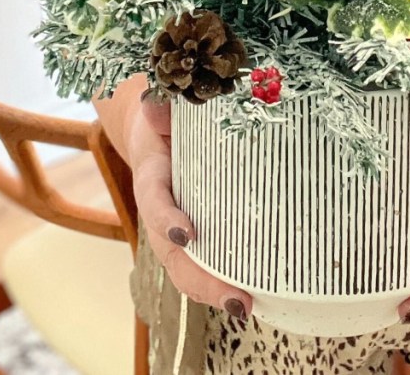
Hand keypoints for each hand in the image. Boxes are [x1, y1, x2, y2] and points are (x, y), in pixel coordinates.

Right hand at [130, 92, 251, 321]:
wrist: (156, 136)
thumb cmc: (163, 122)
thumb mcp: (160, 109)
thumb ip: (160, 107)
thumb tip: (157, 103)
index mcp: (152, 179)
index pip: (154, 201)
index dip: (167, 220)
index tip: (187, 233)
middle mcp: (163, 213)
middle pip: (173, 256)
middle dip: (201, 280)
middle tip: (235, 298)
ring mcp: (178, 230)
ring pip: (189, 270)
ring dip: (215, 291)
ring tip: (246, 307)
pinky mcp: (199, 235)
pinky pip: (207, 263)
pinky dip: (225, 282)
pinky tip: (256, 296)